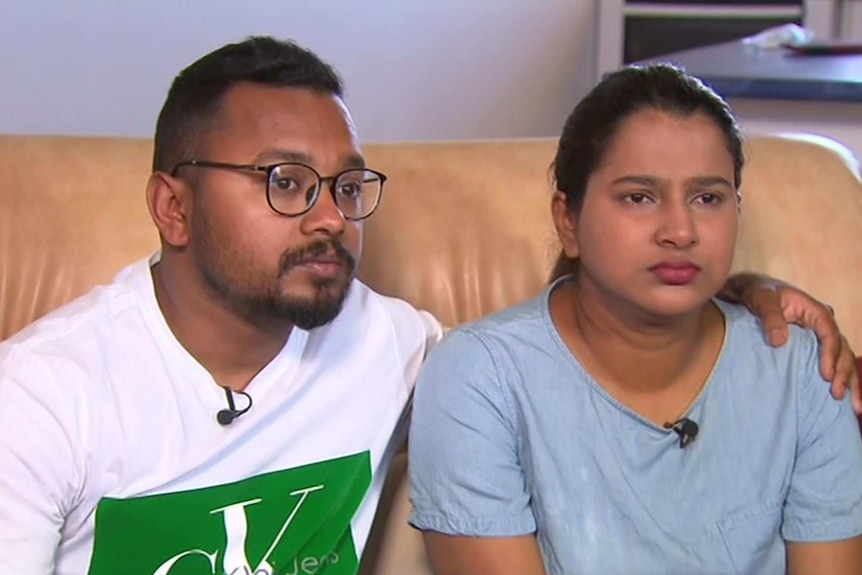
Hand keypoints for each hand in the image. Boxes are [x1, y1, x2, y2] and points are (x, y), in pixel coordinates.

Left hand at [717, 273, 860, 412]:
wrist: (745, 293)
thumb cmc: (754, 293)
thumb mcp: (759, 299)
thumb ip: (769, 316)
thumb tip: (779, 341)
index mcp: (813, 309)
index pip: (829, 333)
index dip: (830, 354)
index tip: (826, 375)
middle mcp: (821, 323)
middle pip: (841, 348)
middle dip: (844, 373)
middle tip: (839, 395)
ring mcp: (818, 336)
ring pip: (841, 358)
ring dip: (848, 380)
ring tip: (852, 405)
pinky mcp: (811, 347)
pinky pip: (830, 362)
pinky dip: (838, 378)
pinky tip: (842, 397)